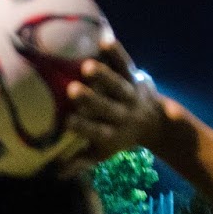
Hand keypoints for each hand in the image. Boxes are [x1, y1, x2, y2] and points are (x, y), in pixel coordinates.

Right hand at [63, 41, 170, 168]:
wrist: (156, 123)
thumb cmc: (119, 138)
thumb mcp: (103, 154)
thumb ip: (80, 161)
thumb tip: (56, 173)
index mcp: (111, 134)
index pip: (96, 131)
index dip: (83, 127)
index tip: (66, 121)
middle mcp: (121, 114)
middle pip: (107, 108)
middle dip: (91, 100)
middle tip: (73, 91)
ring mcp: (128, 94)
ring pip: (117, 85)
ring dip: (104, 76)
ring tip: (87, 66)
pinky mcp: (133, 77)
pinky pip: (126, 64)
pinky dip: (117, 53)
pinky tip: (104, 40)